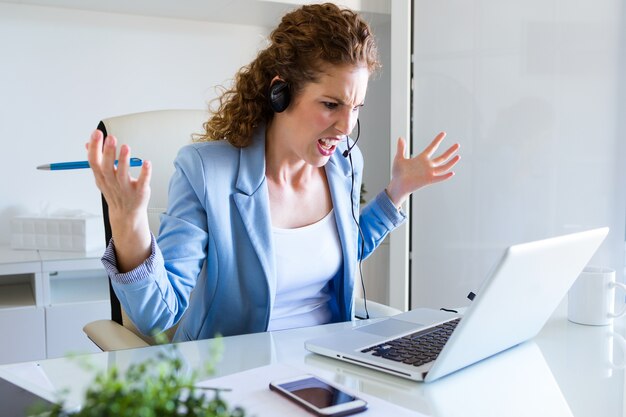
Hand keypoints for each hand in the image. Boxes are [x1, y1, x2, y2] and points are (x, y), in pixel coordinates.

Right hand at [86, 129, 151, 270]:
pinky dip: (144, 173)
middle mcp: (112, 182)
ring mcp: (126, 188)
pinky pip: (142, 182)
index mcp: (102, 177)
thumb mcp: (102, 177)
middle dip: (108, 152)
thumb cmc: (115, 192)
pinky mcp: (140, 192)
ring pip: (122, 174)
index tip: (97, 133)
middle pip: (107, 167)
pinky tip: (146, 163)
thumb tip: (87, 143)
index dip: (94, 148)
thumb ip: (96, 160)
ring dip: (124, 160)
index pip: (94, 161)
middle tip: (111, 138)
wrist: (126, 214)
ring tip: (126, 147)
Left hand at [386, 132, 459, 206]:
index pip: (432, 148)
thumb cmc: (398, 173)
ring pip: (443, 167)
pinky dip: (445, 176)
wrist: (397, 185)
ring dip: (451, 162)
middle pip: (442, 157)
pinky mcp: (428, 180)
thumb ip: (401, 148)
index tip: (443, 133)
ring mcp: (428, 173)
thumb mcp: (399, 158)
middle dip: (450, 151)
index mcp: (421, 159)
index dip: (437, 140)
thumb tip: (401, 138)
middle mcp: (427, 165)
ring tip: (458, 156)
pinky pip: (438, 178)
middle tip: (457, 144)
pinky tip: (452, 172)